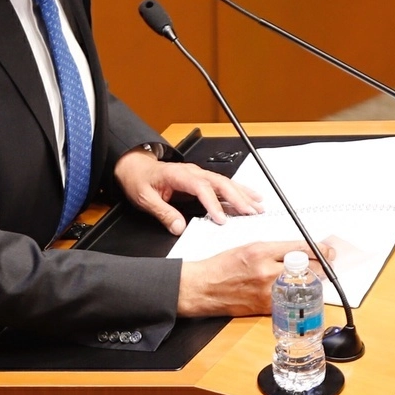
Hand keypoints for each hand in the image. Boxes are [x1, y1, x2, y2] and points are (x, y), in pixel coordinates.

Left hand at [114, 149, 262, 234]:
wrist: (136, 167)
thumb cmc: (141, 180)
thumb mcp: (145, 198)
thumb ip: (163, 212)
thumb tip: (178, 227)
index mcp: (179, 175)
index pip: (200, 187)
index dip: (213, 203)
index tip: (221, 218)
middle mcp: (193, 172)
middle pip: (219, 183)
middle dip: (237, 198)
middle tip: (251, 212)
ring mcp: (199, 174)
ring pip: (225, 183)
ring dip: (243, 194)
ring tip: (258, 206)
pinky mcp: (202, 179)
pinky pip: (224, 184)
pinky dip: (240, 191)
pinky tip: (251, 197)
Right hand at [176, 241, 336, 316]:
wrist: (204, 287)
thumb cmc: (224, 265)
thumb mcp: (249, 247)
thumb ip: (275, 249)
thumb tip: (300, 251)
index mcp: (261, 251)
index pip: (301, 248)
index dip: (321, 249)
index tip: (329, 250)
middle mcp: (266, 272)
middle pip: (308, 269)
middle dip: (321, 266)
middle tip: (326, 263)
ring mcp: (267, 292)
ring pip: (302, 287)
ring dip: (311, 282)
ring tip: (311, 277)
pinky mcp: (266, 308)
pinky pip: (290, 300)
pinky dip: (296, 295)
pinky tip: (295, 291)